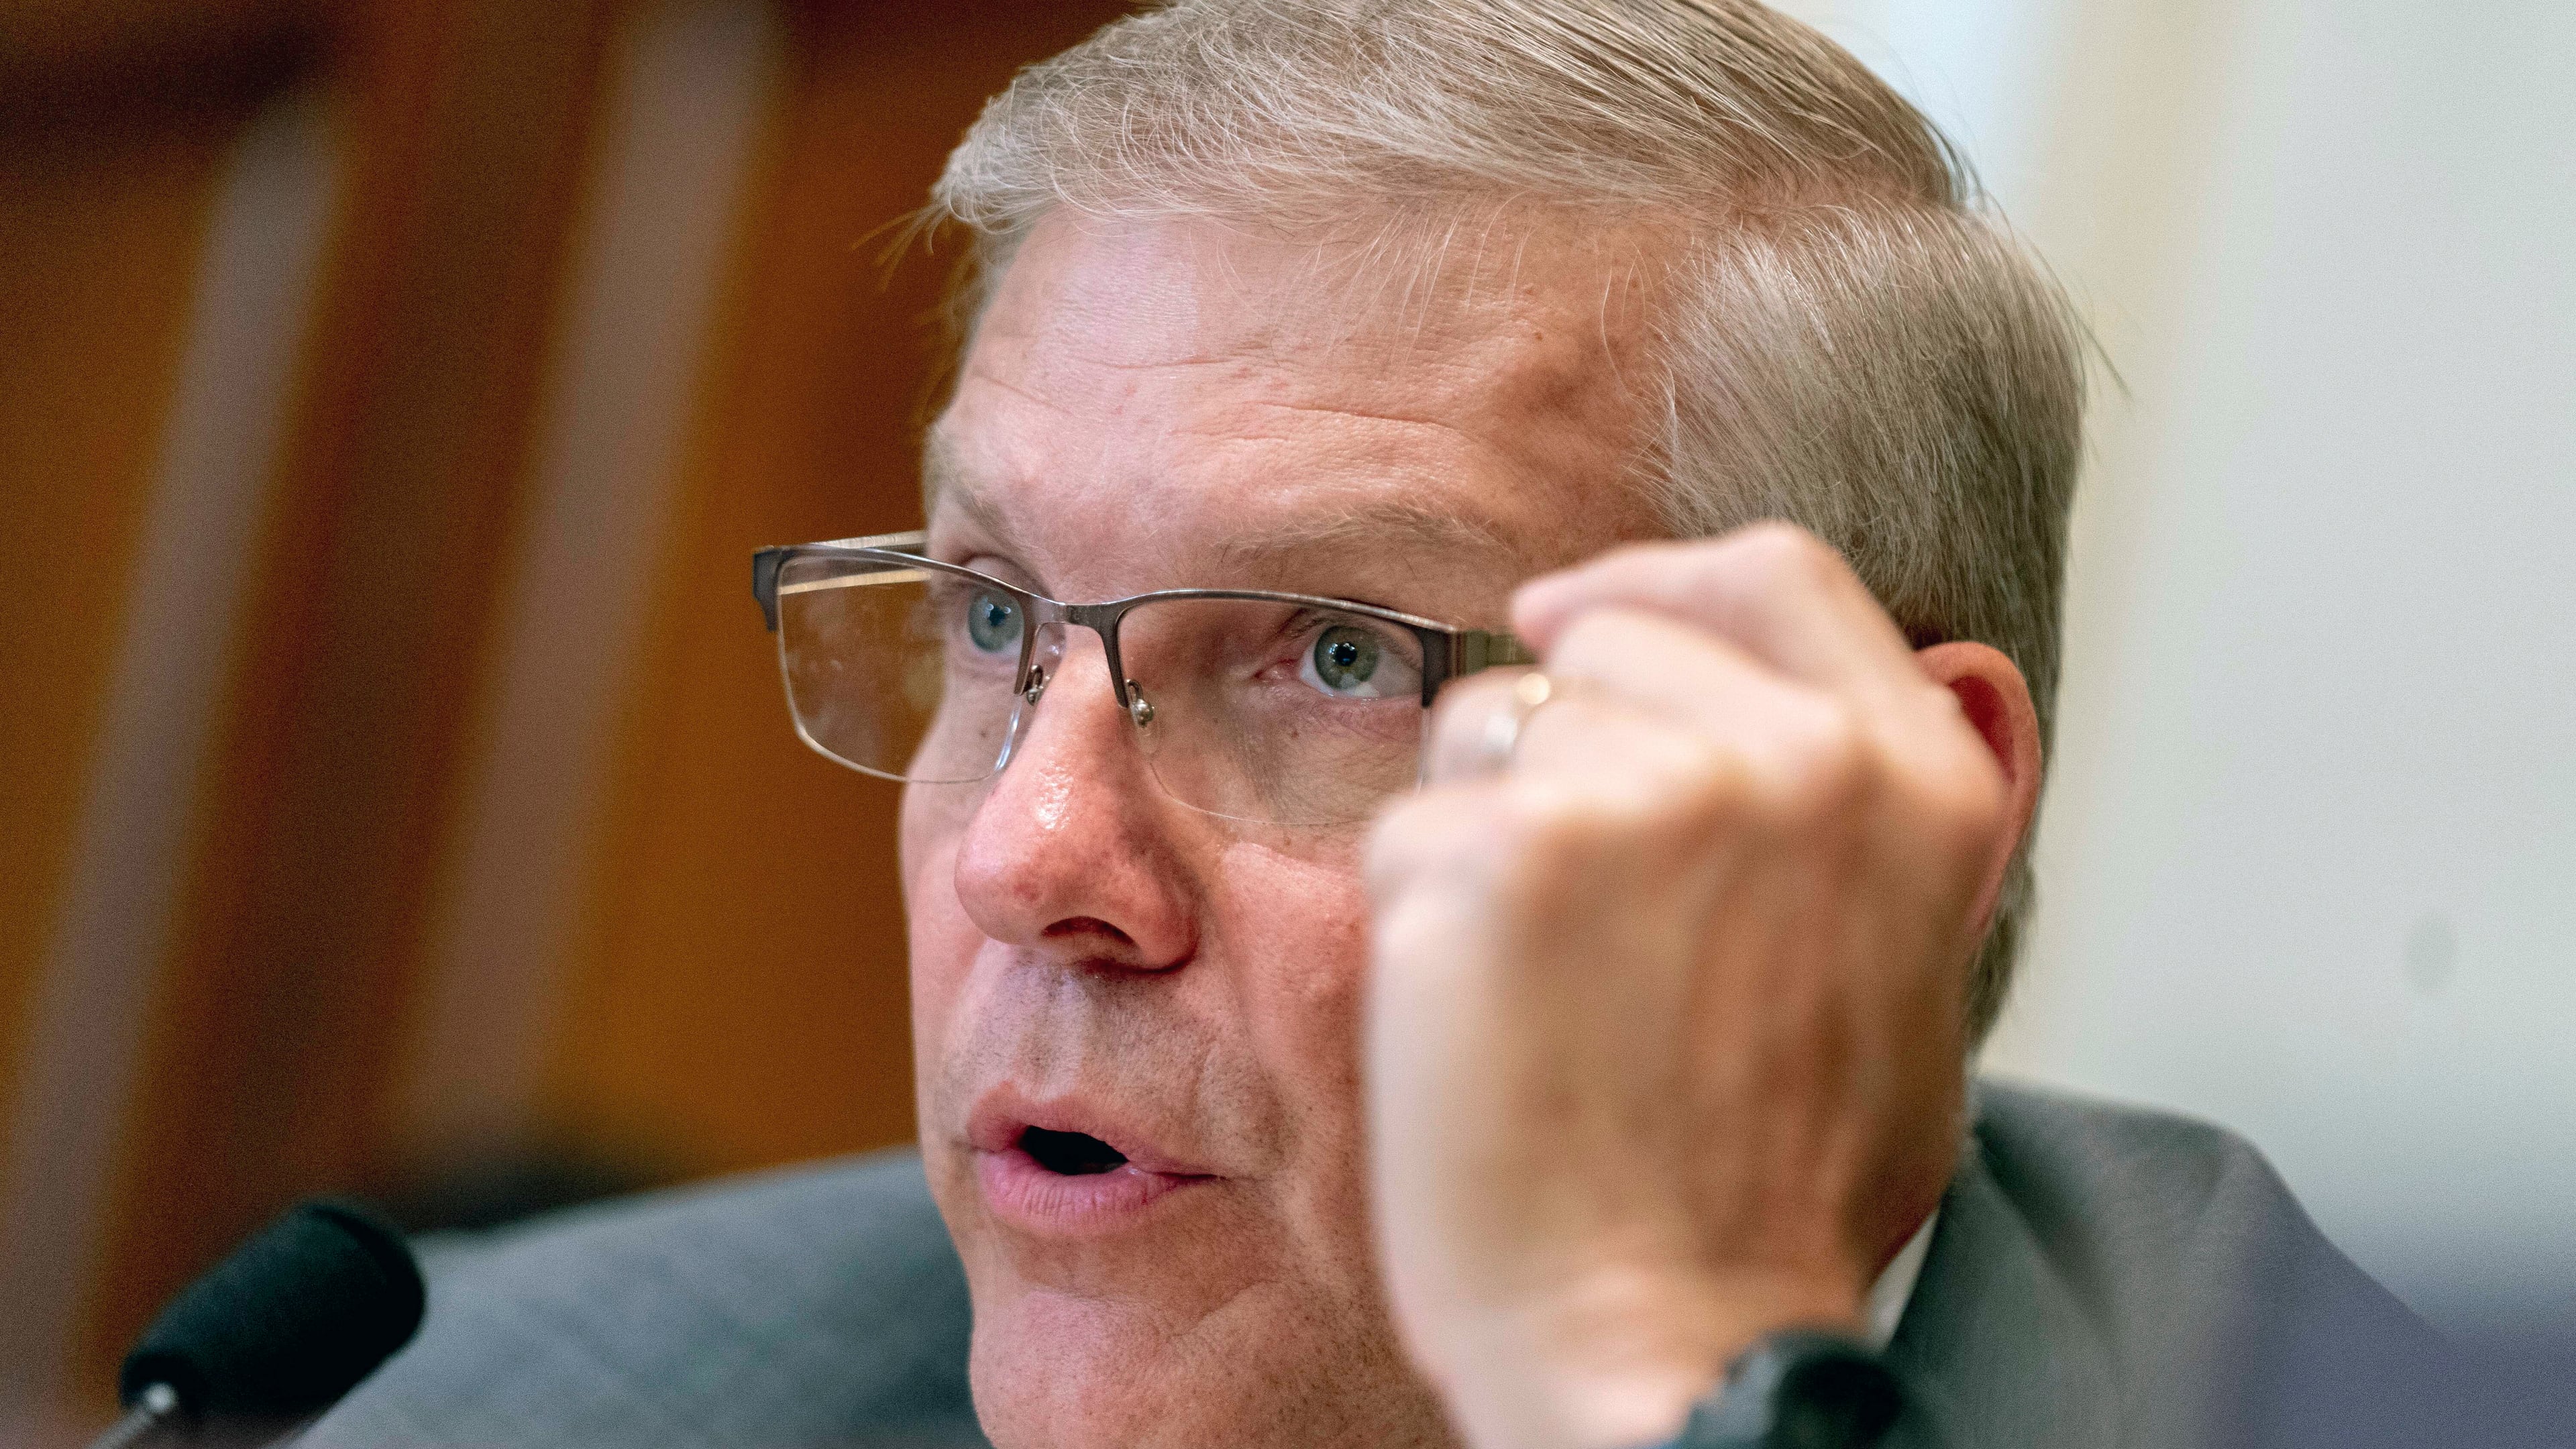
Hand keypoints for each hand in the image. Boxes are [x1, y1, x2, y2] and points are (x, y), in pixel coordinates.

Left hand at [1363, 525, 2036, 1448]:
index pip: (1775, 575)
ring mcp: (1639, 799)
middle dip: (1558, 741)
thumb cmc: (1772, 1202)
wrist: (1670, 1344)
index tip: (1582, 615)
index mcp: (1907, 783)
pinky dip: (1420, 918)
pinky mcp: (1500, 859)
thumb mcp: (1912, 984)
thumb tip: (1860, 710)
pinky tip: (1478, 1024)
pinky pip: (1413, 829)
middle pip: (1608, 645)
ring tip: (1538, 982)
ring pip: (1490, 728)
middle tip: (1560, 894)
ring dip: (1483, 830)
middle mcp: (1787, 764)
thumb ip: (1879, 827)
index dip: (1658, 581)